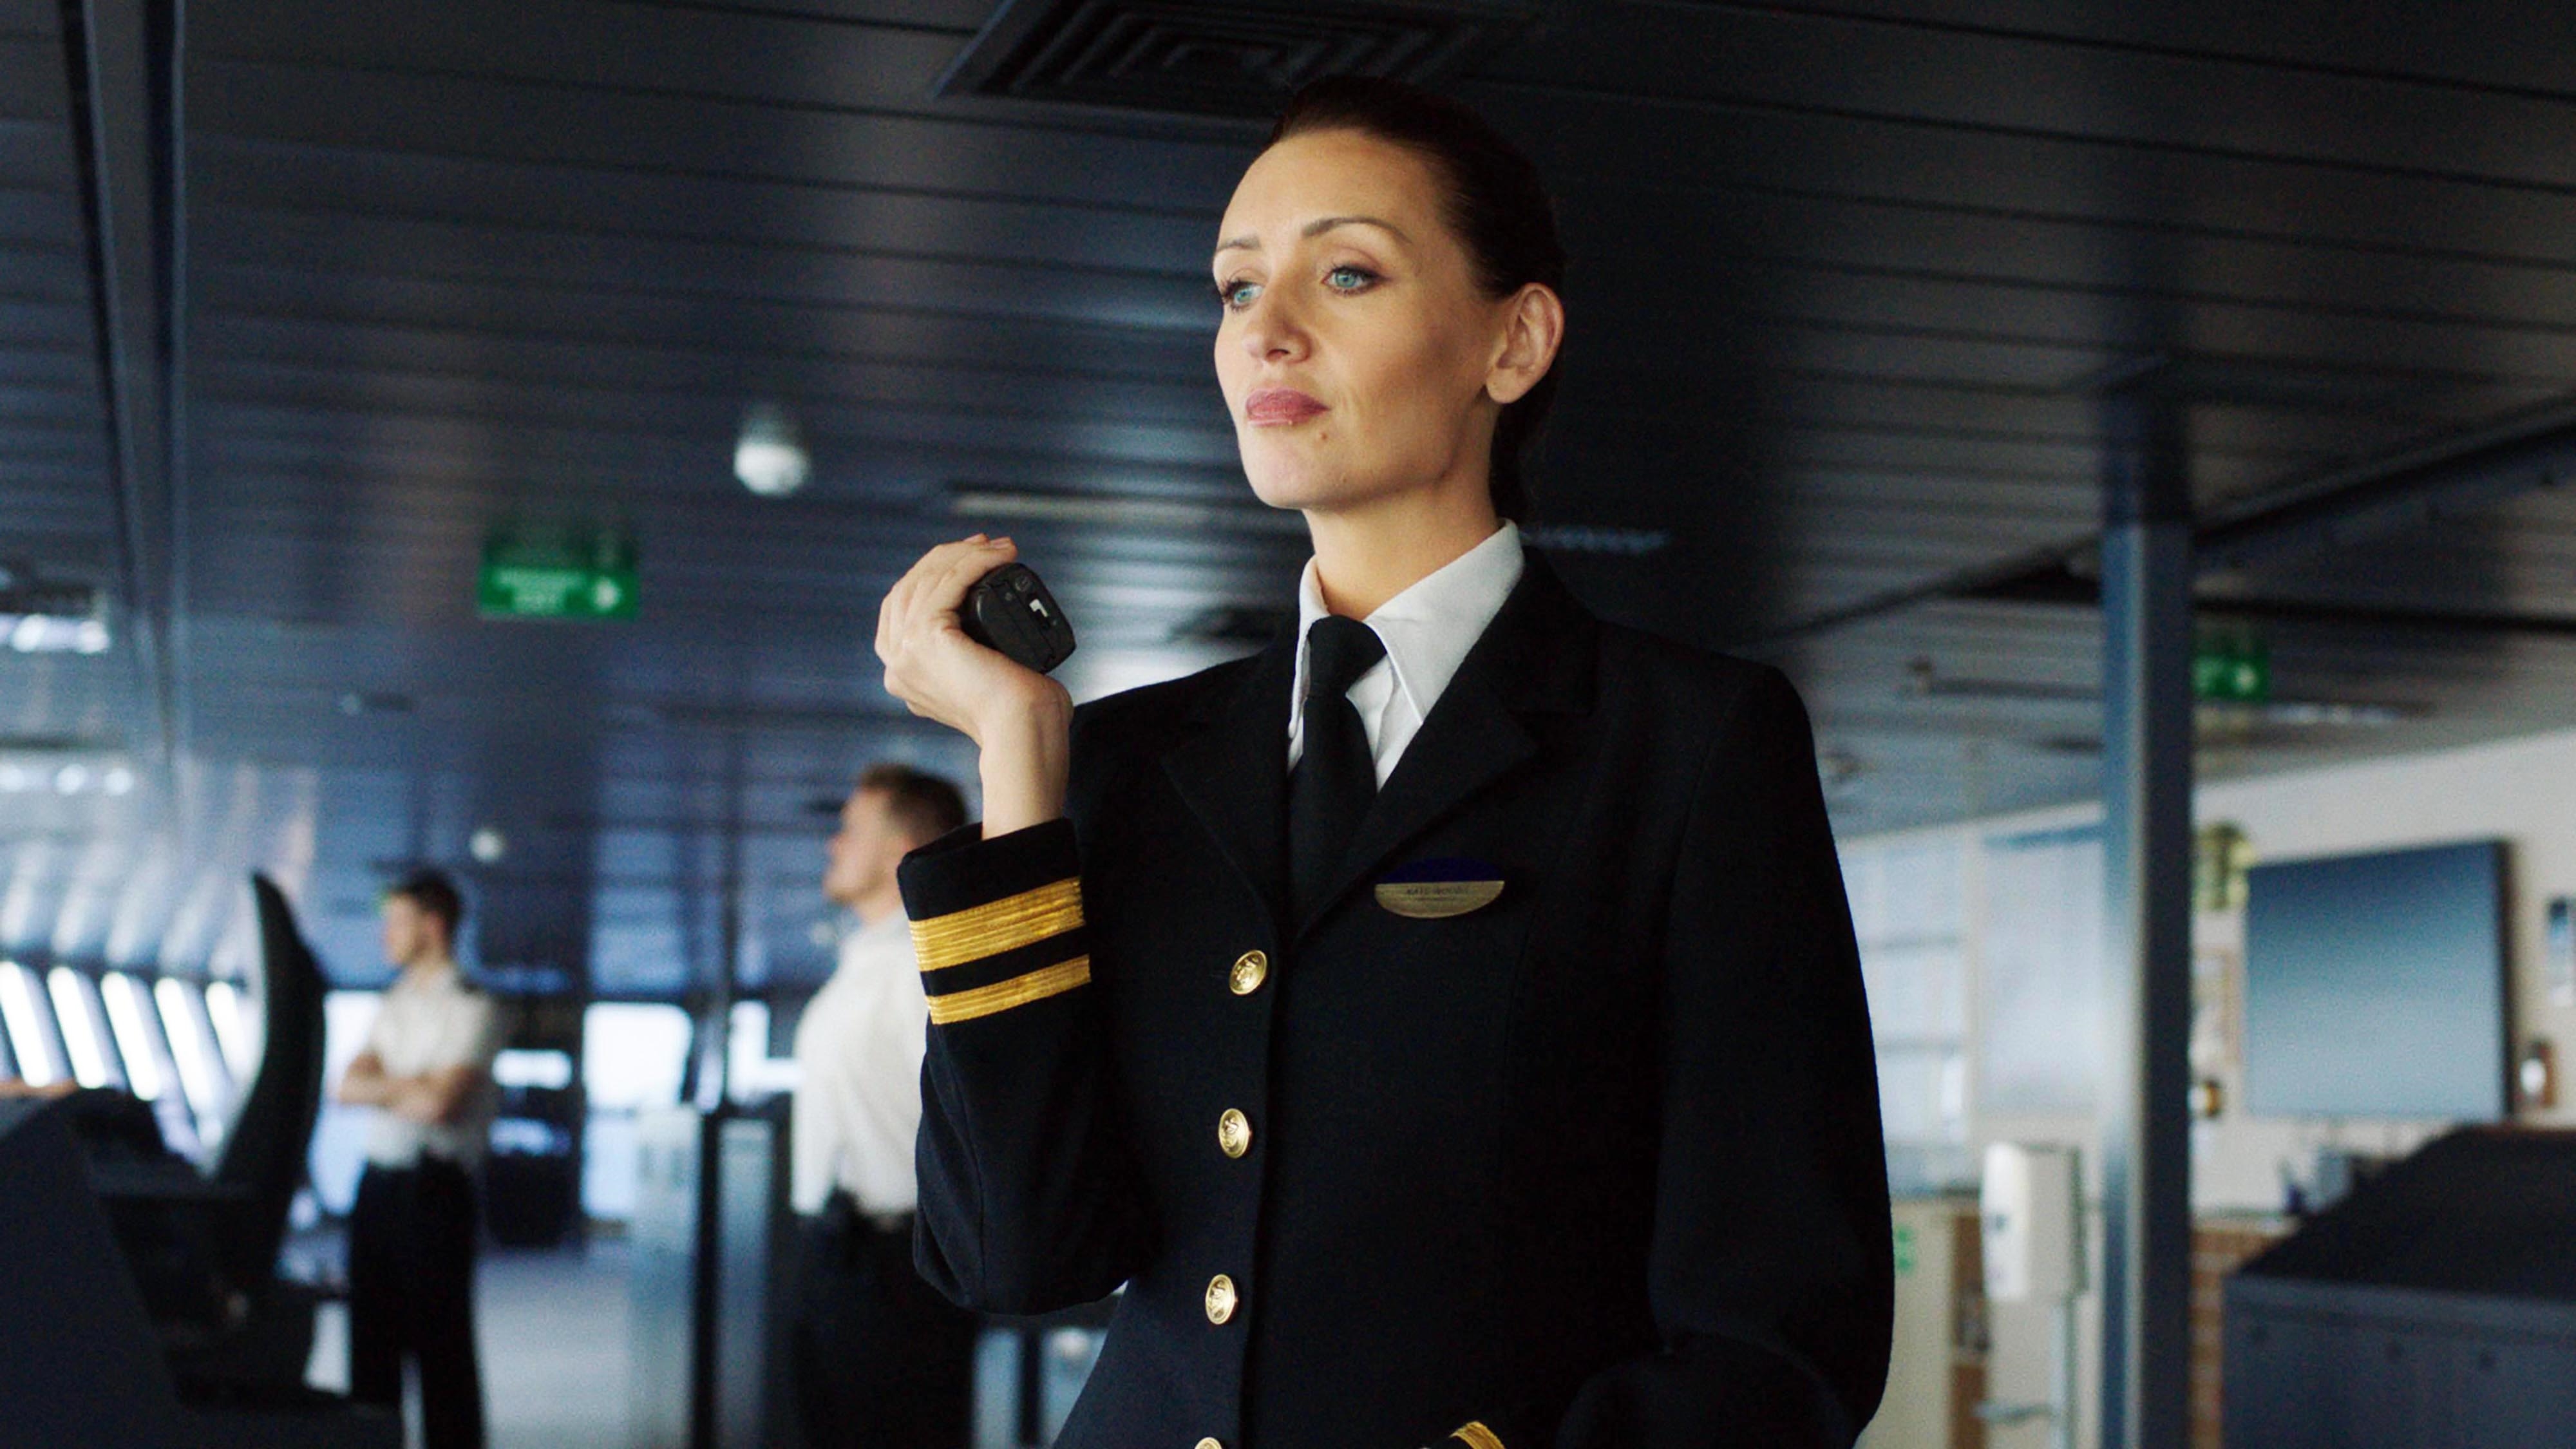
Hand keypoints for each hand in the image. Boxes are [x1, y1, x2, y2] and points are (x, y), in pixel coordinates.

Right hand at [876, 536, 1072, 835]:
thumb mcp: (985, 679)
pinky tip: (999, 555)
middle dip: (947, 558)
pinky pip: (947, 582)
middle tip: (987, 544)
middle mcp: (896, 666)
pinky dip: (974, 562)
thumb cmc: (1021, 715)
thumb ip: (972, 658)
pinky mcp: (925, 638)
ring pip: (926, 581)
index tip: (972, 558)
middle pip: (909, 589)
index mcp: (905, 676)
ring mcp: (905, 653)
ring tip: (1001, 547)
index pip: (905, 608)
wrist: (1024, 733)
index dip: (933, 575)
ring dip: (964, 554)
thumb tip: (991, 633)